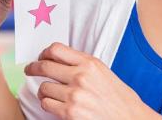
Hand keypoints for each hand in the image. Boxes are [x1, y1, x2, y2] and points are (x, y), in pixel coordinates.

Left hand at [25, 43, 161, 119]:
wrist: (131, 119)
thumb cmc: (119, 99)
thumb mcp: (103, 74)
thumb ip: (82, 65)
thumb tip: (58, 61)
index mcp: (90, 63)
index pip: (56, 49)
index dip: (44, 53)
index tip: (41, 57)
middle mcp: (81, 76)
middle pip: (44, 66)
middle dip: (32, 68)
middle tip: (29, 70)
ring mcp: (74, 95)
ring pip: (43, 87)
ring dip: (43, 91)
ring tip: (49, 93)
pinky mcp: (69, 112)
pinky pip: (46, 104)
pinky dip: (48, 105)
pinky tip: (55, 105)